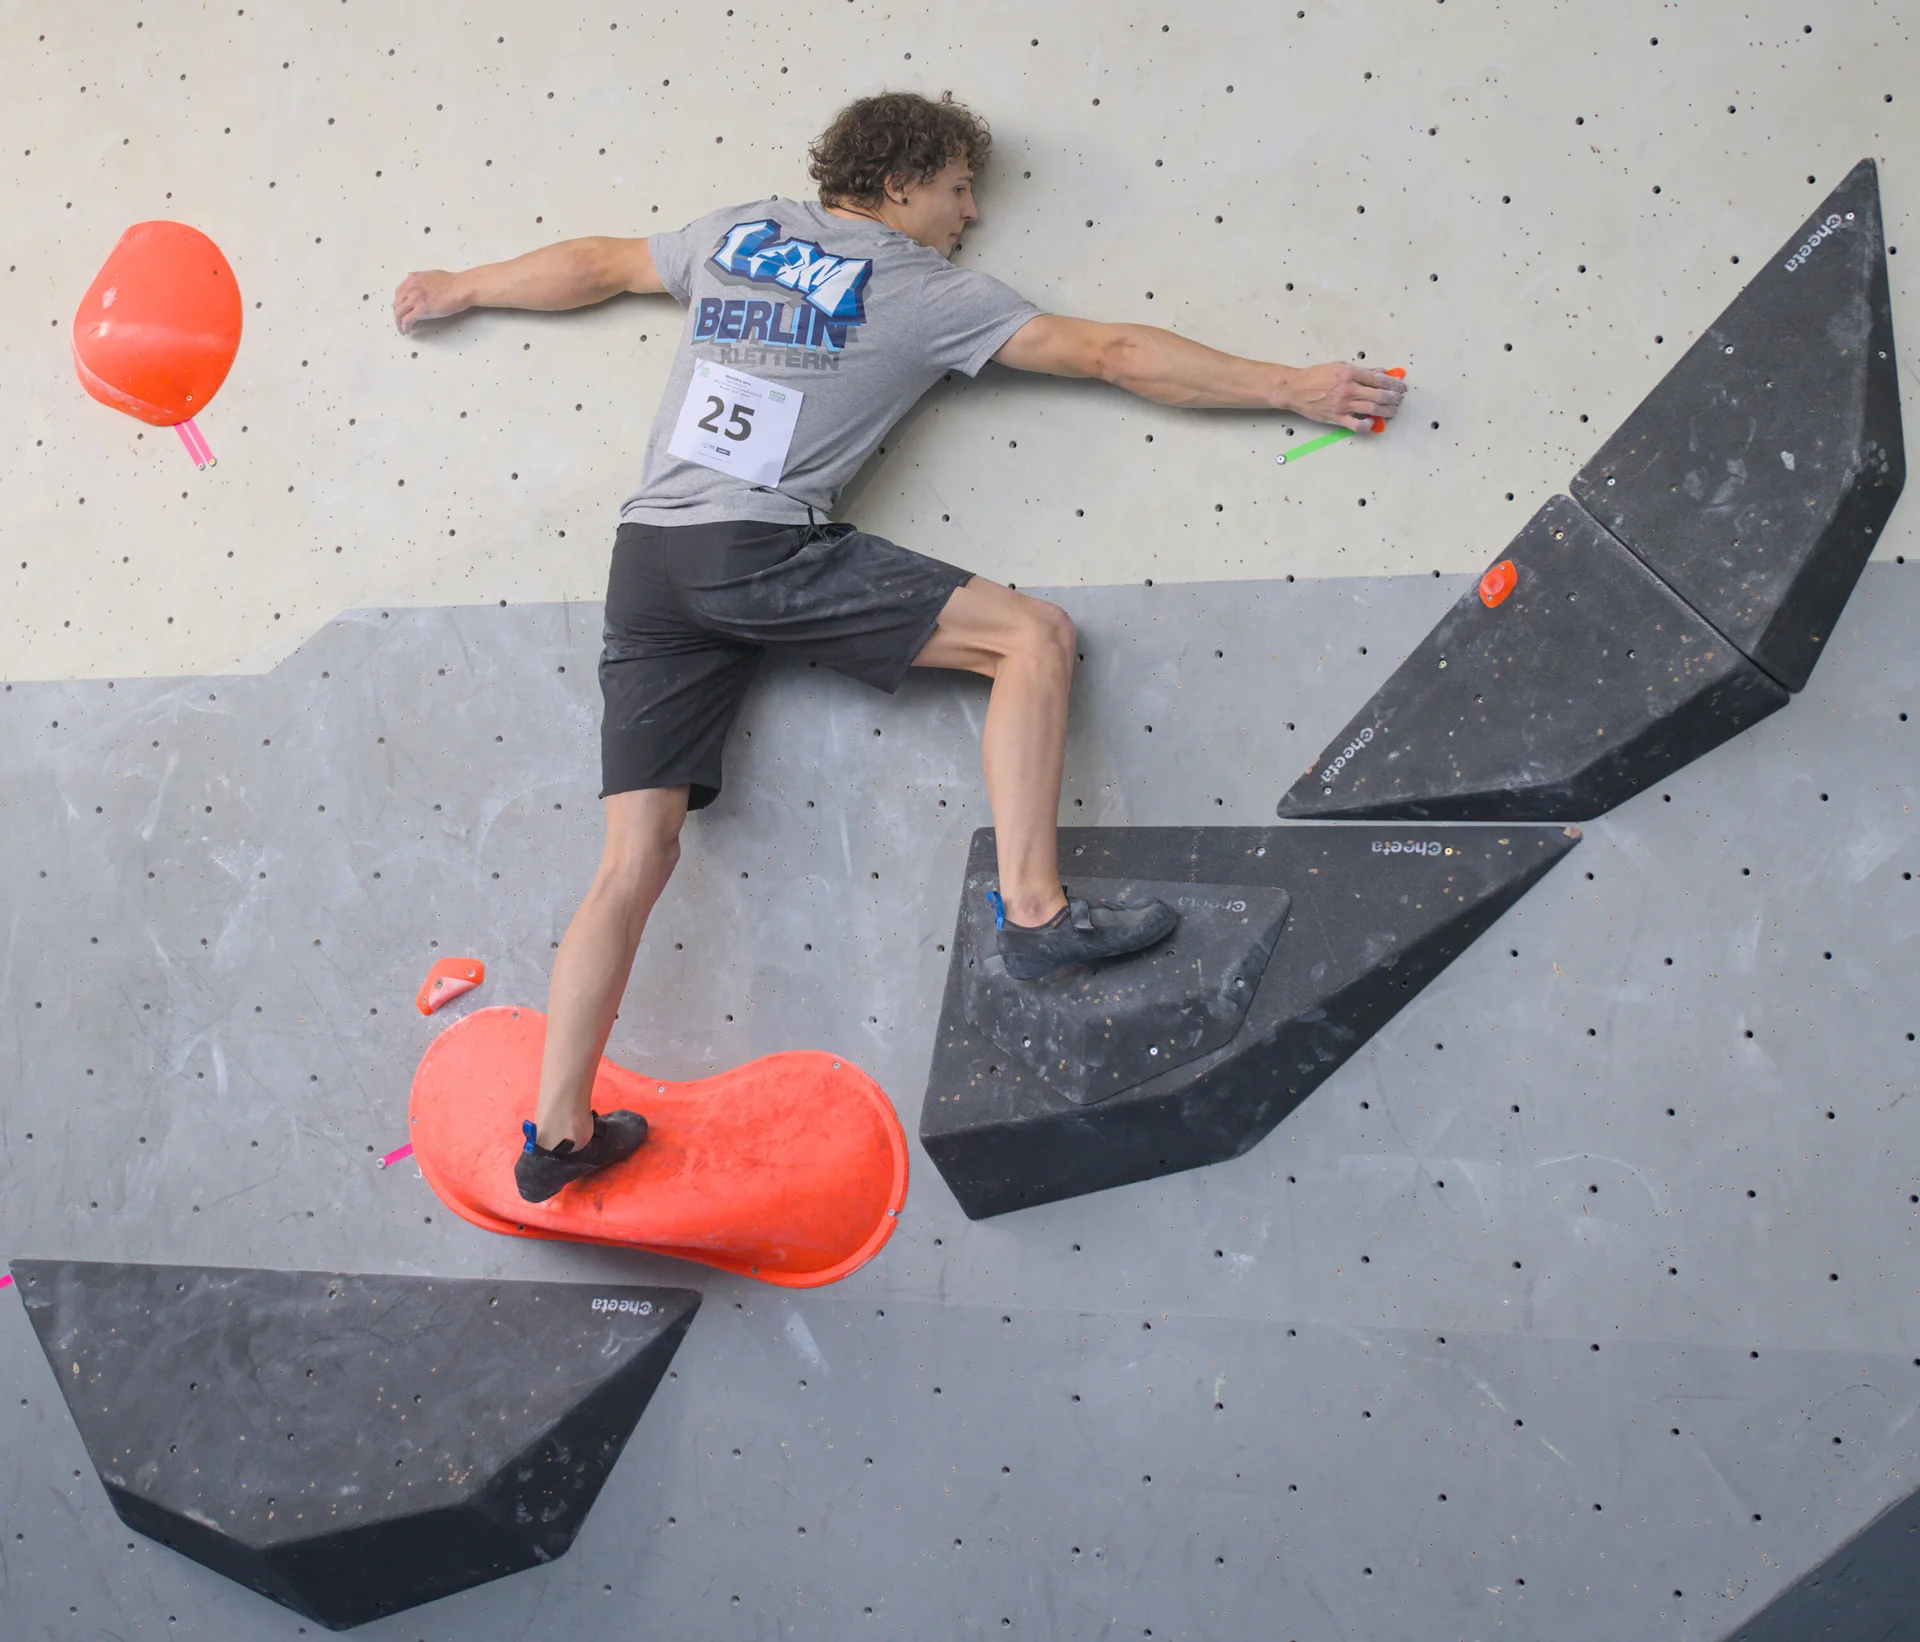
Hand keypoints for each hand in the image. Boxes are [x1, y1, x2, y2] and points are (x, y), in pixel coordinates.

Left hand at [392, 270, 468, 334]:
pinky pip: (407, 321)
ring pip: (398, 313)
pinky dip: (405, 327)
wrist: (462, 287)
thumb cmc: (453, 283)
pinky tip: (407, 331)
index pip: (398, 292)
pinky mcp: (422, 310)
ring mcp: (415, 298)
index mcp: (413, 278)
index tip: (400, 309)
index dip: (398, 302)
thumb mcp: (432, 276)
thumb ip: (422, 282)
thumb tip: (421, 289)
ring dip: (398, 323)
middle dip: (397, 313)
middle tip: (400, 320)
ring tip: (402, 329)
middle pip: (396, 303)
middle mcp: (411, 287)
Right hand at [1284, 362, 1407, 431]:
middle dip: (1394, 398)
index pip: (1379, 379)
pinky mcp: (1337, 417)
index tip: (1400, 386)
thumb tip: (1380, 372)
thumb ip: (1362, 370)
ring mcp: (1344, 405)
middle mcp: (1349, 389)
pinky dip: (1367, 425)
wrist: (1296, 389)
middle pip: (1380, 395)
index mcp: (1351, 373)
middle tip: (1399, 399)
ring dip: (1387, 411)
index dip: (1394, 383)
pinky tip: (1372, 422)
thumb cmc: (1316, 376)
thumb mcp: (1340, 366)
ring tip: (1393, 410)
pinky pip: (1356, 425)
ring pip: (1373, 409)